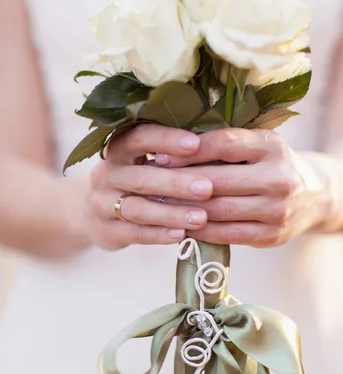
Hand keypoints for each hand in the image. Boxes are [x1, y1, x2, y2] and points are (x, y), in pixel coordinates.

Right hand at [85, 125, 212, 248]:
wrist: (93, 215)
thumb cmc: (136, 181)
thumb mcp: (144, 162)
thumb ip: (172, 156)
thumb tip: (219, 145)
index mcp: (118, 149)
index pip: (139, 138)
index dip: (166, 140)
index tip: (196, 144)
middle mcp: (106, 174)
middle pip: (140, 177)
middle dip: (176, 183)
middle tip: (208, 188)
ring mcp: (102, 204)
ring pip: (137, 209)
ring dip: (171, 213)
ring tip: (201, 218)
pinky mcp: (107, 231)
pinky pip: (135, 233)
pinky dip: (159, 234)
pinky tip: (181, 235)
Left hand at [155, 128, 327, 246]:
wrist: (315, 197)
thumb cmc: (271, 164)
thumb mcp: (259, 144)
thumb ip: (226, 142)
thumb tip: (171, 140)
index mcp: (272, 146)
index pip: (224, 144)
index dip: (188, 150)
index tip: (160, 154)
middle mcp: (278, 177)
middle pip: (217, 181)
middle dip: (178, 183)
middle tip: (149, 183)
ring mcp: (277, 210)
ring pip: (218, 210)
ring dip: (183, 209)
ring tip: (157, 204)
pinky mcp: (272, 235)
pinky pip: (226, 234)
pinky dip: (199, 230)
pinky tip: (179, 224)